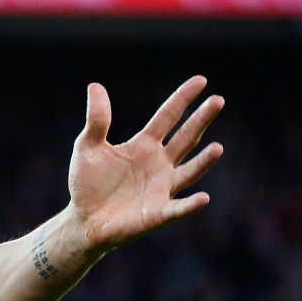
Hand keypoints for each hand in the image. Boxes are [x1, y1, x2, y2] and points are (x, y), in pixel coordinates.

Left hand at [67, 76, 223, 253]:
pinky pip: (177, 209)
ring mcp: (162, 188)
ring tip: (218, 147)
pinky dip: (190, 205)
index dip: (183, 99)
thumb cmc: (88, 183)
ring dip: (204, 161)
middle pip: (186, 138)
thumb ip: (96, 120)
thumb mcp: (87, 148)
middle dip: (200, 120)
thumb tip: (95, 85)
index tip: (201, 80)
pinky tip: (203, 198)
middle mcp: (160, 163)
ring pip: (189, 172)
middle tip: (218, 100)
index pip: (168, 116)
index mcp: (144, 145)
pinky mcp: (157, 213)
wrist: (83, 220)